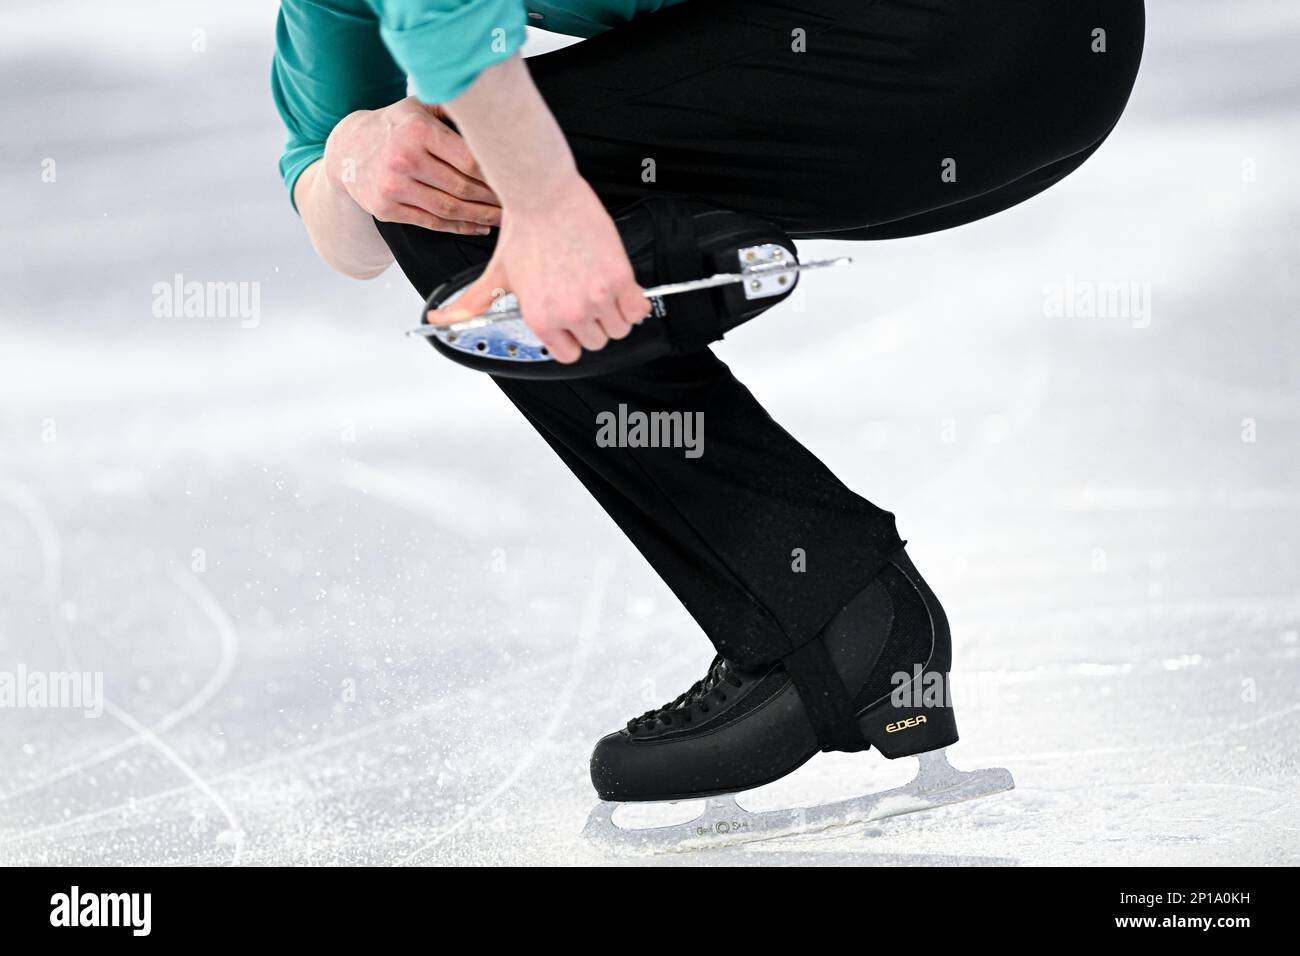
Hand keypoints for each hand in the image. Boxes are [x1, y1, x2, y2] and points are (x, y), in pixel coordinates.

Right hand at [324, 97, 500, 235]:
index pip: (468, 159)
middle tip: (518, 203)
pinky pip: (432, 223)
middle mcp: (403, 159)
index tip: (517, 180)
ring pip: (449, 209)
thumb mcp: (417, 108)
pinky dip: (459, 228)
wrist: (345, 150)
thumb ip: (453, 113)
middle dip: (494, 199)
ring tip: (503, 218)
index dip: (496, 174)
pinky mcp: (387, 209)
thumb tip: (497, 120)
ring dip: (481, 217)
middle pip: (462, 187)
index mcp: (416, 131)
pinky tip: (478, 227)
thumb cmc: (393, 126)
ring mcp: (393, 187)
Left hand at [425, 175, 650, 362]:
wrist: (543, 195)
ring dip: (614, 312)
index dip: (572, 336)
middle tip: (585, 296)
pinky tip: (619, 285)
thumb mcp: (495, 275)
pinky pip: (638, 310)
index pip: (569, 354)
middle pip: (597, 342)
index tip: (573, 320)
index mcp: (540, 318)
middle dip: (594, 323)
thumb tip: (438, 319)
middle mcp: (569, 313)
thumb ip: (470, 305)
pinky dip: (634, 301)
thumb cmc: (523, 231)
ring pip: (619, 328)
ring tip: (600, 288)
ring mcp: (596, 298)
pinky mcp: (619, 279)